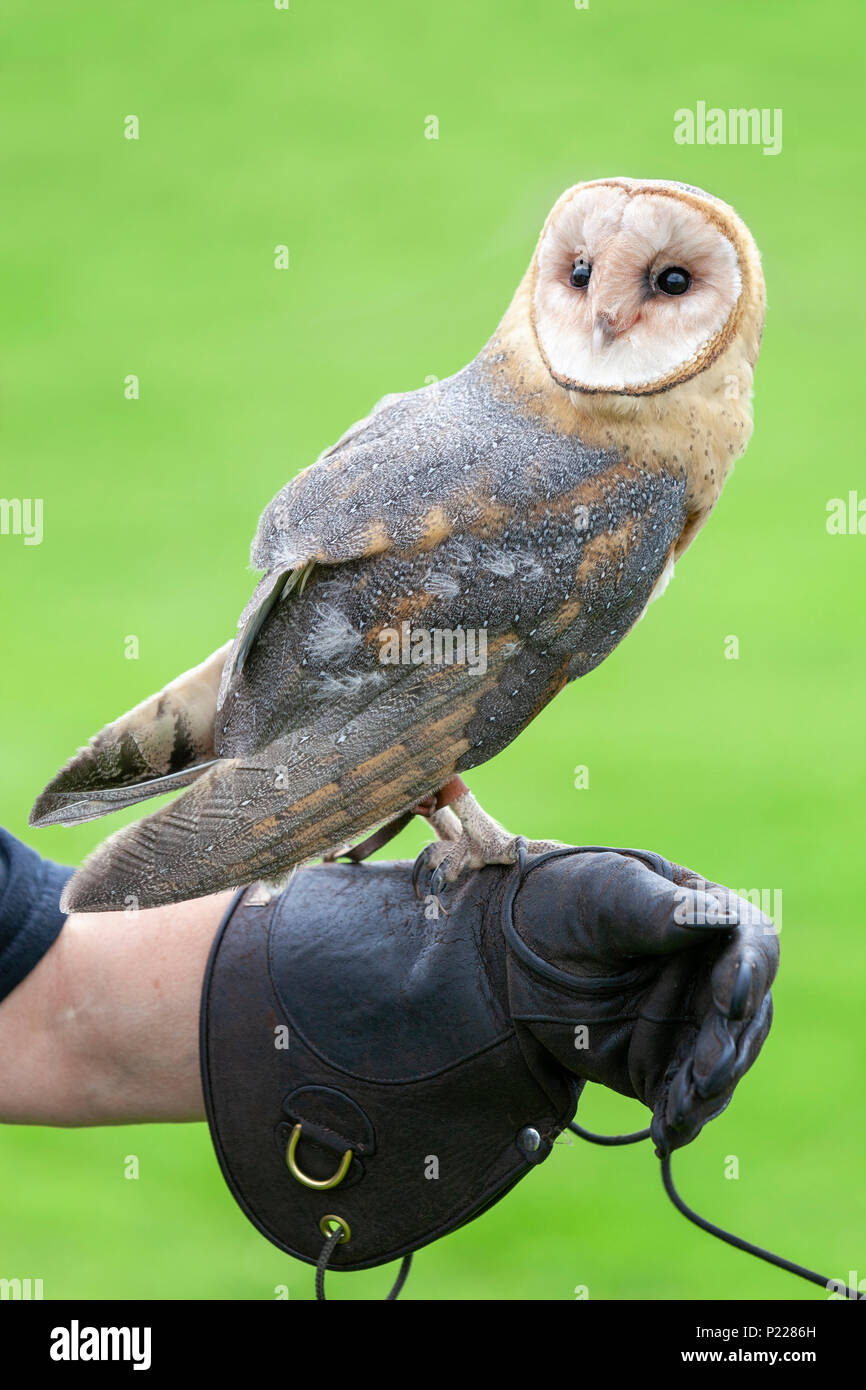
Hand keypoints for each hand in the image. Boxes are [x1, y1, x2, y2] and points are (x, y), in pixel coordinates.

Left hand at [509, 845, 779, 1154]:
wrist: (515, 951)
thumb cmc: (568, 905)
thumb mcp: (606, 898)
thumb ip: (657, 910)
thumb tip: (716, 917)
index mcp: (713, 922)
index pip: (753, 948)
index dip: (749, 975)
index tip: (732, 1003)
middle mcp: (714, 980)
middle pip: (744, 1020)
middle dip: (727, 1050)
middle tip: (705, 1076)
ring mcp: (691, 1028)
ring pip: (719, 1067)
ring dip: (705, 1094)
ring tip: (680, 1115)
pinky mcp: (662, 1066)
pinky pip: (681, 1098)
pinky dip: (678, 1119)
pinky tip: (665, 1134)